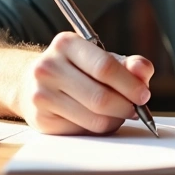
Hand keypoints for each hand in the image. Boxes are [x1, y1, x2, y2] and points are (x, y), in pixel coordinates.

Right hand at [14, 31, 153, 134]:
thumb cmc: (75, 69)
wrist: (31, 82)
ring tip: (119, 114)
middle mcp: (48, 67)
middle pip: (100, 97)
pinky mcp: (41, 120)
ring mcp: (41, 95)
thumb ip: (128, 64)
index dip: (130, 84)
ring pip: (93, 119)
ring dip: (115, 120)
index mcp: (66, 44)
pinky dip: (98, 128)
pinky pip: (82, 131)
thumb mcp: (100, 58)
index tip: (144, 95)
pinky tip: (98, 119)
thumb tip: (144, 70)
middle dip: (126, 107)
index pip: (104, 67)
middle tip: (136, 110)